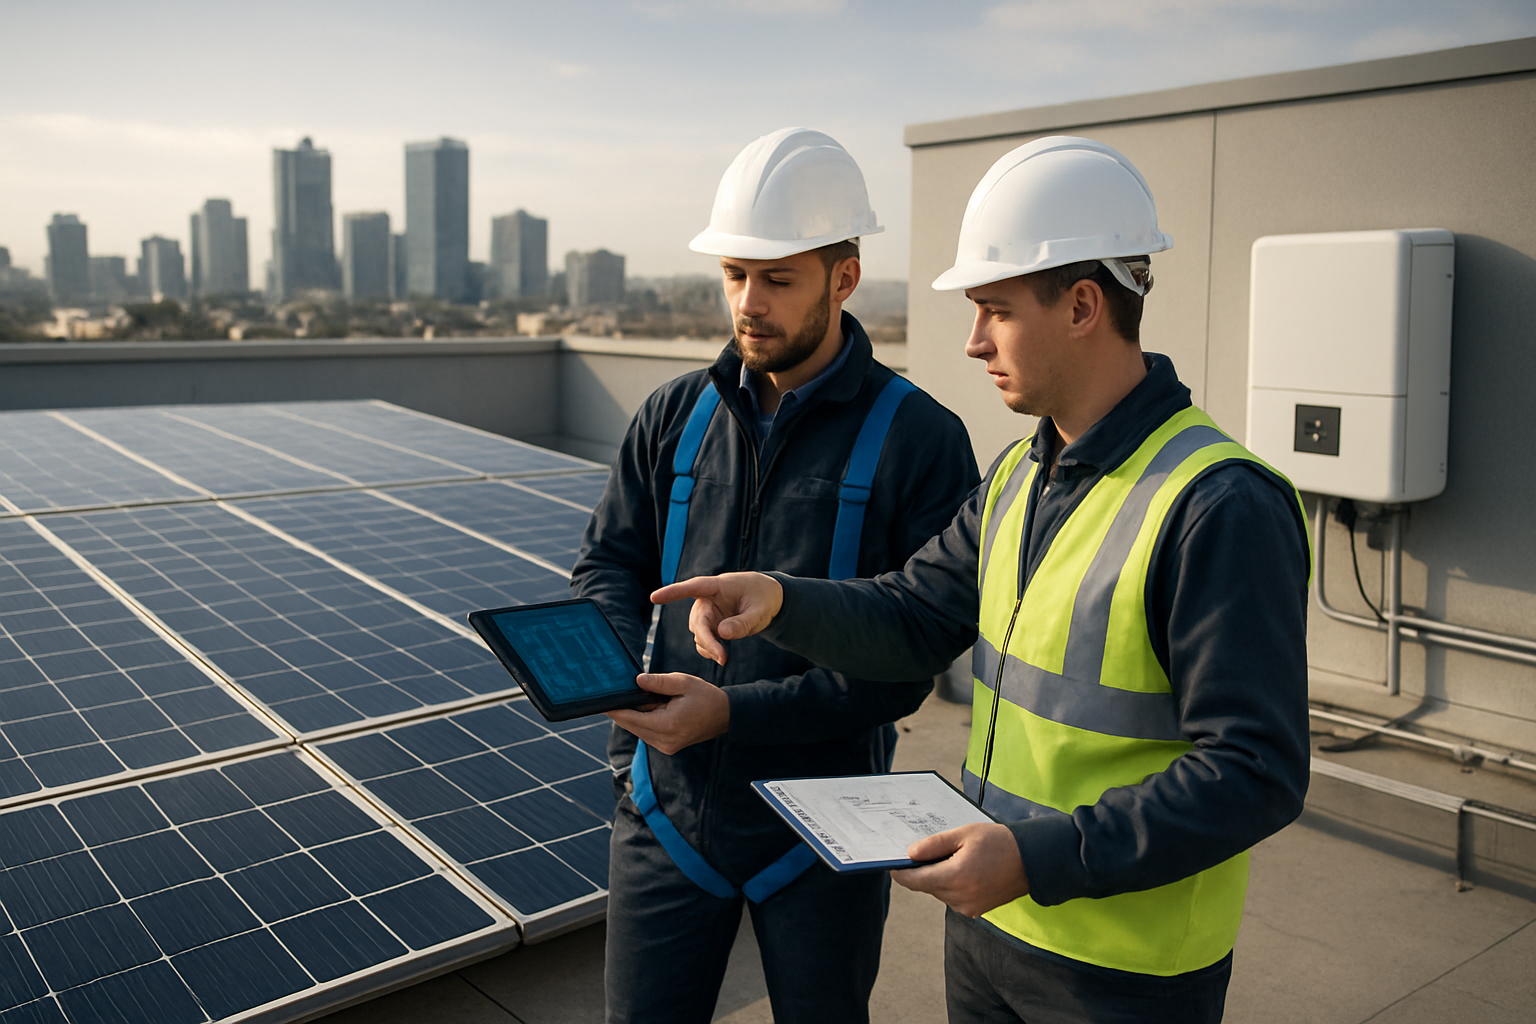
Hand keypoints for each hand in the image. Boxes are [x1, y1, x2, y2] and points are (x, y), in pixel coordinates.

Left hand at [606, 673, 729, 754]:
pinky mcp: (668, 747)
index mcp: (667, 725)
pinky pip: (648, 733)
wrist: (725, 716)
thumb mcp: (683, 682)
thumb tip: (636, 681)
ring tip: (646, 698)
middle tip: (618, 694)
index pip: (630, 719)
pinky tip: (652, 708)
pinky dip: (645, 721)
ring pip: (638, 730)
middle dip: (624, 710)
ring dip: (636, 715)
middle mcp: (664, 741)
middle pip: (631, 726)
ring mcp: (666, 747)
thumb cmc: (706, 697)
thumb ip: (658, 683)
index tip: (600, 702)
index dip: (614, 710)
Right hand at [650, 572, 783, 664]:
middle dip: (707, 641)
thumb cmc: (763, 598)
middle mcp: (707, 599)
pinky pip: (702, 640)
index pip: (692, 588)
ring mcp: (707, 613)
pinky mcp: (710, 625)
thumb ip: (742, 623)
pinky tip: (720, 656)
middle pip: (698, 621)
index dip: (673, 592)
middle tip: (723, 658)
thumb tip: (721, 633)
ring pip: (698, 633)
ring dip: (709, 647)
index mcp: (718, 586)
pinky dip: (709, 650)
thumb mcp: (759, 612)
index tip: (654, 598)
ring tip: (725, 658)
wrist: (767, 598)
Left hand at [890, 823, 1028, 917]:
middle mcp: (959, 898)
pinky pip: (952, 898)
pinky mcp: (975, 911)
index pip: (915, 881)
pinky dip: (951, 885)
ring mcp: (968, 907)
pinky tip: (962, 869)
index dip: (901, 873)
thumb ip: (935, 845)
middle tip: (924, 852)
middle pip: (926, 886)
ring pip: (939, 892)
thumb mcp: (964, 834)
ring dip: (938, 877)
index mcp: (955, 877)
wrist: (1032, 861)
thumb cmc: (1000, 843)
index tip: (893, 865)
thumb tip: (911, 854)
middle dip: (922, 871)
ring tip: (952, 858)